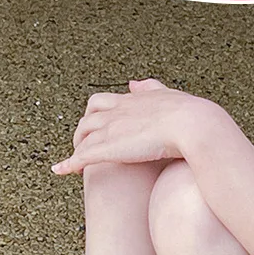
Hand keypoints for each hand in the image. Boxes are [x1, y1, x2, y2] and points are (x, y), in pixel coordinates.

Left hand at [52, 78, 212, 174]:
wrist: (193, 125)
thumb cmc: (190, 114)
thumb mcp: (169, 94)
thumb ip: (152, 88)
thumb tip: (136, 83)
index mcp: (132, 100)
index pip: (103, 103)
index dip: (96, 114)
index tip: (94, 122)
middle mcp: (117, 112)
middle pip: (88, 118)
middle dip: (82, 131)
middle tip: (84, 144)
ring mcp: (111, 129)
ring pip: (83, 136)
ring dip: (76, 148)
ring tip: (75, 160)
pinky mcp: (109, 148)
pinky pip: (82, 156)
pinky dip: (68, 164)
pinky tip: (60, 171)